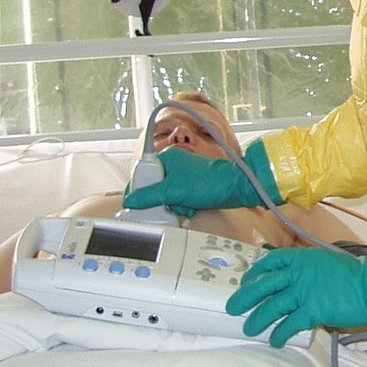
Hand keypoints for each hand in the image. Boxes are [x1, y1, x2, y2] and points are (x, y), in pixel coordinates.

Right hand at [124, 141, 281, 215]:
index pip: (142, 176)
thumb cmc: (210, 182)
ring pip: (165, 198)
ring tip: (183, 205)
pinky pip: (177, 201)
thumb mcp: (174, 191)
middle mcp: (173, 166)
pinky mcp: (191, 188)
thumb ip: (149, 196)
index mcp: (166, 159)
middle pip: (153, 189)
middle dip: (160, 201)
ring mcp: (182, 178)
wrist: (236, 189)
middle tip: (168, 204)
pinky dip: (182, 207)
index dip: (140, 192)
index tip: (139, 203)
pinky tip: (190, 208)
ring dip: (173, 206)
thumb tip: (131, 200)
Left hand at [228, 247, 366, 348]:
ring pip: (272, 306)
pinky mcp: (313, 310)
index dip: (253, 272)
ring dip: (258, 319)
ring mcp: (305, 291)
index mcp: (302, 257)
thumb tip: (290, 280)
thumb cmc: (355, 276)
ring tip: (250, 329)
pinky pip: (289, 324)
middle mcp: (299, 272)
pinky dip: (280, 334)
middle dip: (245, 297)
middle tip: (233, 308)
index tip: (246, 281)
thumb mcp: (326, 262)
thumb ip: (306, 268)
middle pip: (263, 284)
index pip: (269, 262)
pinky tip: (276, 340)